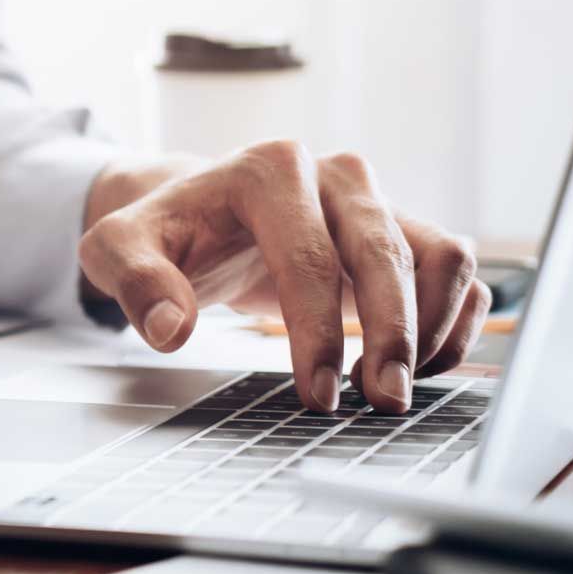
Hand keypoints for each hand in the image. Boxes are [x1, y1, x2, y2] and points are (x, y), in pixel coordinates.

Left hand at [78, 142, 489, 413]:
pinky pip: (454, 267)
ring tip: (399, 386)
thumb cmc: (166, 232)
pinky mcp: (401, 228)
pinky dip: (453, 318)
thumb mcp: (118, 250)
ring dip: (432, 327)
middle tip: (381, 402)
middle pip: (385, 254)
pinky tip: (422, 365)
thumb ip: (133, 282)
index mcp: (267, 171)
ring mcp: (375, 200)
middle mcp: (333, 176)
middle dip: (392, 334)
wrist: (198, 211)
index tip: (317, 393)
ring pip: (439, 255)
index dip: (318, 330)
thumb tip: (169, 328)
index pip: (308, 257)